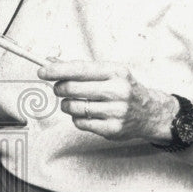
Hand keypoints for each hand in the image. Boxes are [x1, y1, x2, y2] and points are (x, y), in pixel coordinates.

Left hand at [37, 60, 175, 142]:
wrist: (150, 112)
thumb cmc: (124, 89)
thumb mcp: (109, 72)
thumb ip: (81, 68)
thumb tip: (51, 62)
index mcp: (116, 72)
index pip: (79, 69)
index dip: (57, 70)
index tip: (42, 71)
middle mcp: (117, 91)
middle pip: (72, 89)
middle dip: (59, 88)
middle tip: (59, 88)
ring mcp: (116, 111)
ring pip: (73, 107)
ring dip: (67, 105)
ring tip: (75, 102)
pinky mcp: (112, 129)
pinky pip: (80, 123)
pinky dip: (77, 118)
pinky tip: (87, 114)